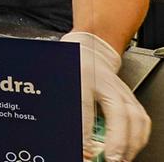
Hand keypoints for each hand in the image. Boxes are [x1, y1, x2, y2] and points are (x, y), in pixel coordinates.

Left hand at [62, 31, 150, 160]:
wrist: (89, 52)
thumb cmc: (73, 67)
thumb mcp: (61, 83)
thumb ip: (65, 105)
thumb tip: (68, 135)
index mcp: (82, 75)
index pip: (84, 104)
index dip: (84, 130)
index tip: (84, 150)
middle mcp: (106, 83)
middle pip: (118, 113)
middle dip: (116, 141)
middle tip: (109, 158)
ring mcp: (122, 90)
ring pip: (135, 118)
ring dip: (130, 143)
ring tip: (119, 158)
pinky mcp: (131, 97)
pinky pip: (142, 119)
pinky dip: (138, 137)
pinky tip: (130, 149)